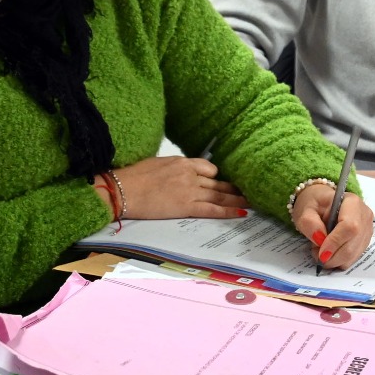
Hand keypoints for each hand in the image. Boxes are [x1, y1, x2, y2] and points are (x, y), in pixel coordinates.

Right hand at [105, 157, 246, 220]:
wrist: (122, 190)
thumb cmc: (132, 178)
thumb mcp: (156, 164)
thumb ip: (172, 168)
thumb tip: (176, 174)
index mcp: (182, 162)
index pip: (208, 167)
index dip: (216, 176)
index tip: (221, 181)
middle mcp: (190, 174)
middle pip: (218, 182)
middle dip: (234, 188)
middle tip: (248, 191)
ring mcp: (190, 190)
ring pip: (220, 194)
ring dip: (237, 199)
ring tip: (251, 202)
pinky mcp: (186, 206)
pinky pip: (212, 209)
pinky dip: (228, 211)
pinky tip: (240, 213)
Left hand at [291, 184, 373, 269]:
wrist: (323, 204)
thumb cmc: (316, 204)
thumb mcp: (306, 209)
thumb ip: (309, 223)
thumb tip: (319, 239)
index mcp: (352, 202)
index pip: (350, 227)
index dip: (335, 243)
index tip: (321, 252)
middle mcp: (364, 215)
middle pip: (353, 245)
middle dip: (333, 256)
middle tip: (317, 254)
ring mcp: (367, 229)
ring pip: (354, 254)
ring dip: (335, 259)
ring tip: (321, 250)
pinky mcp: (365, 240)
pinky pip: (353, 257)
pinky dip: (339, 260)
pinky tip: (331, 251)